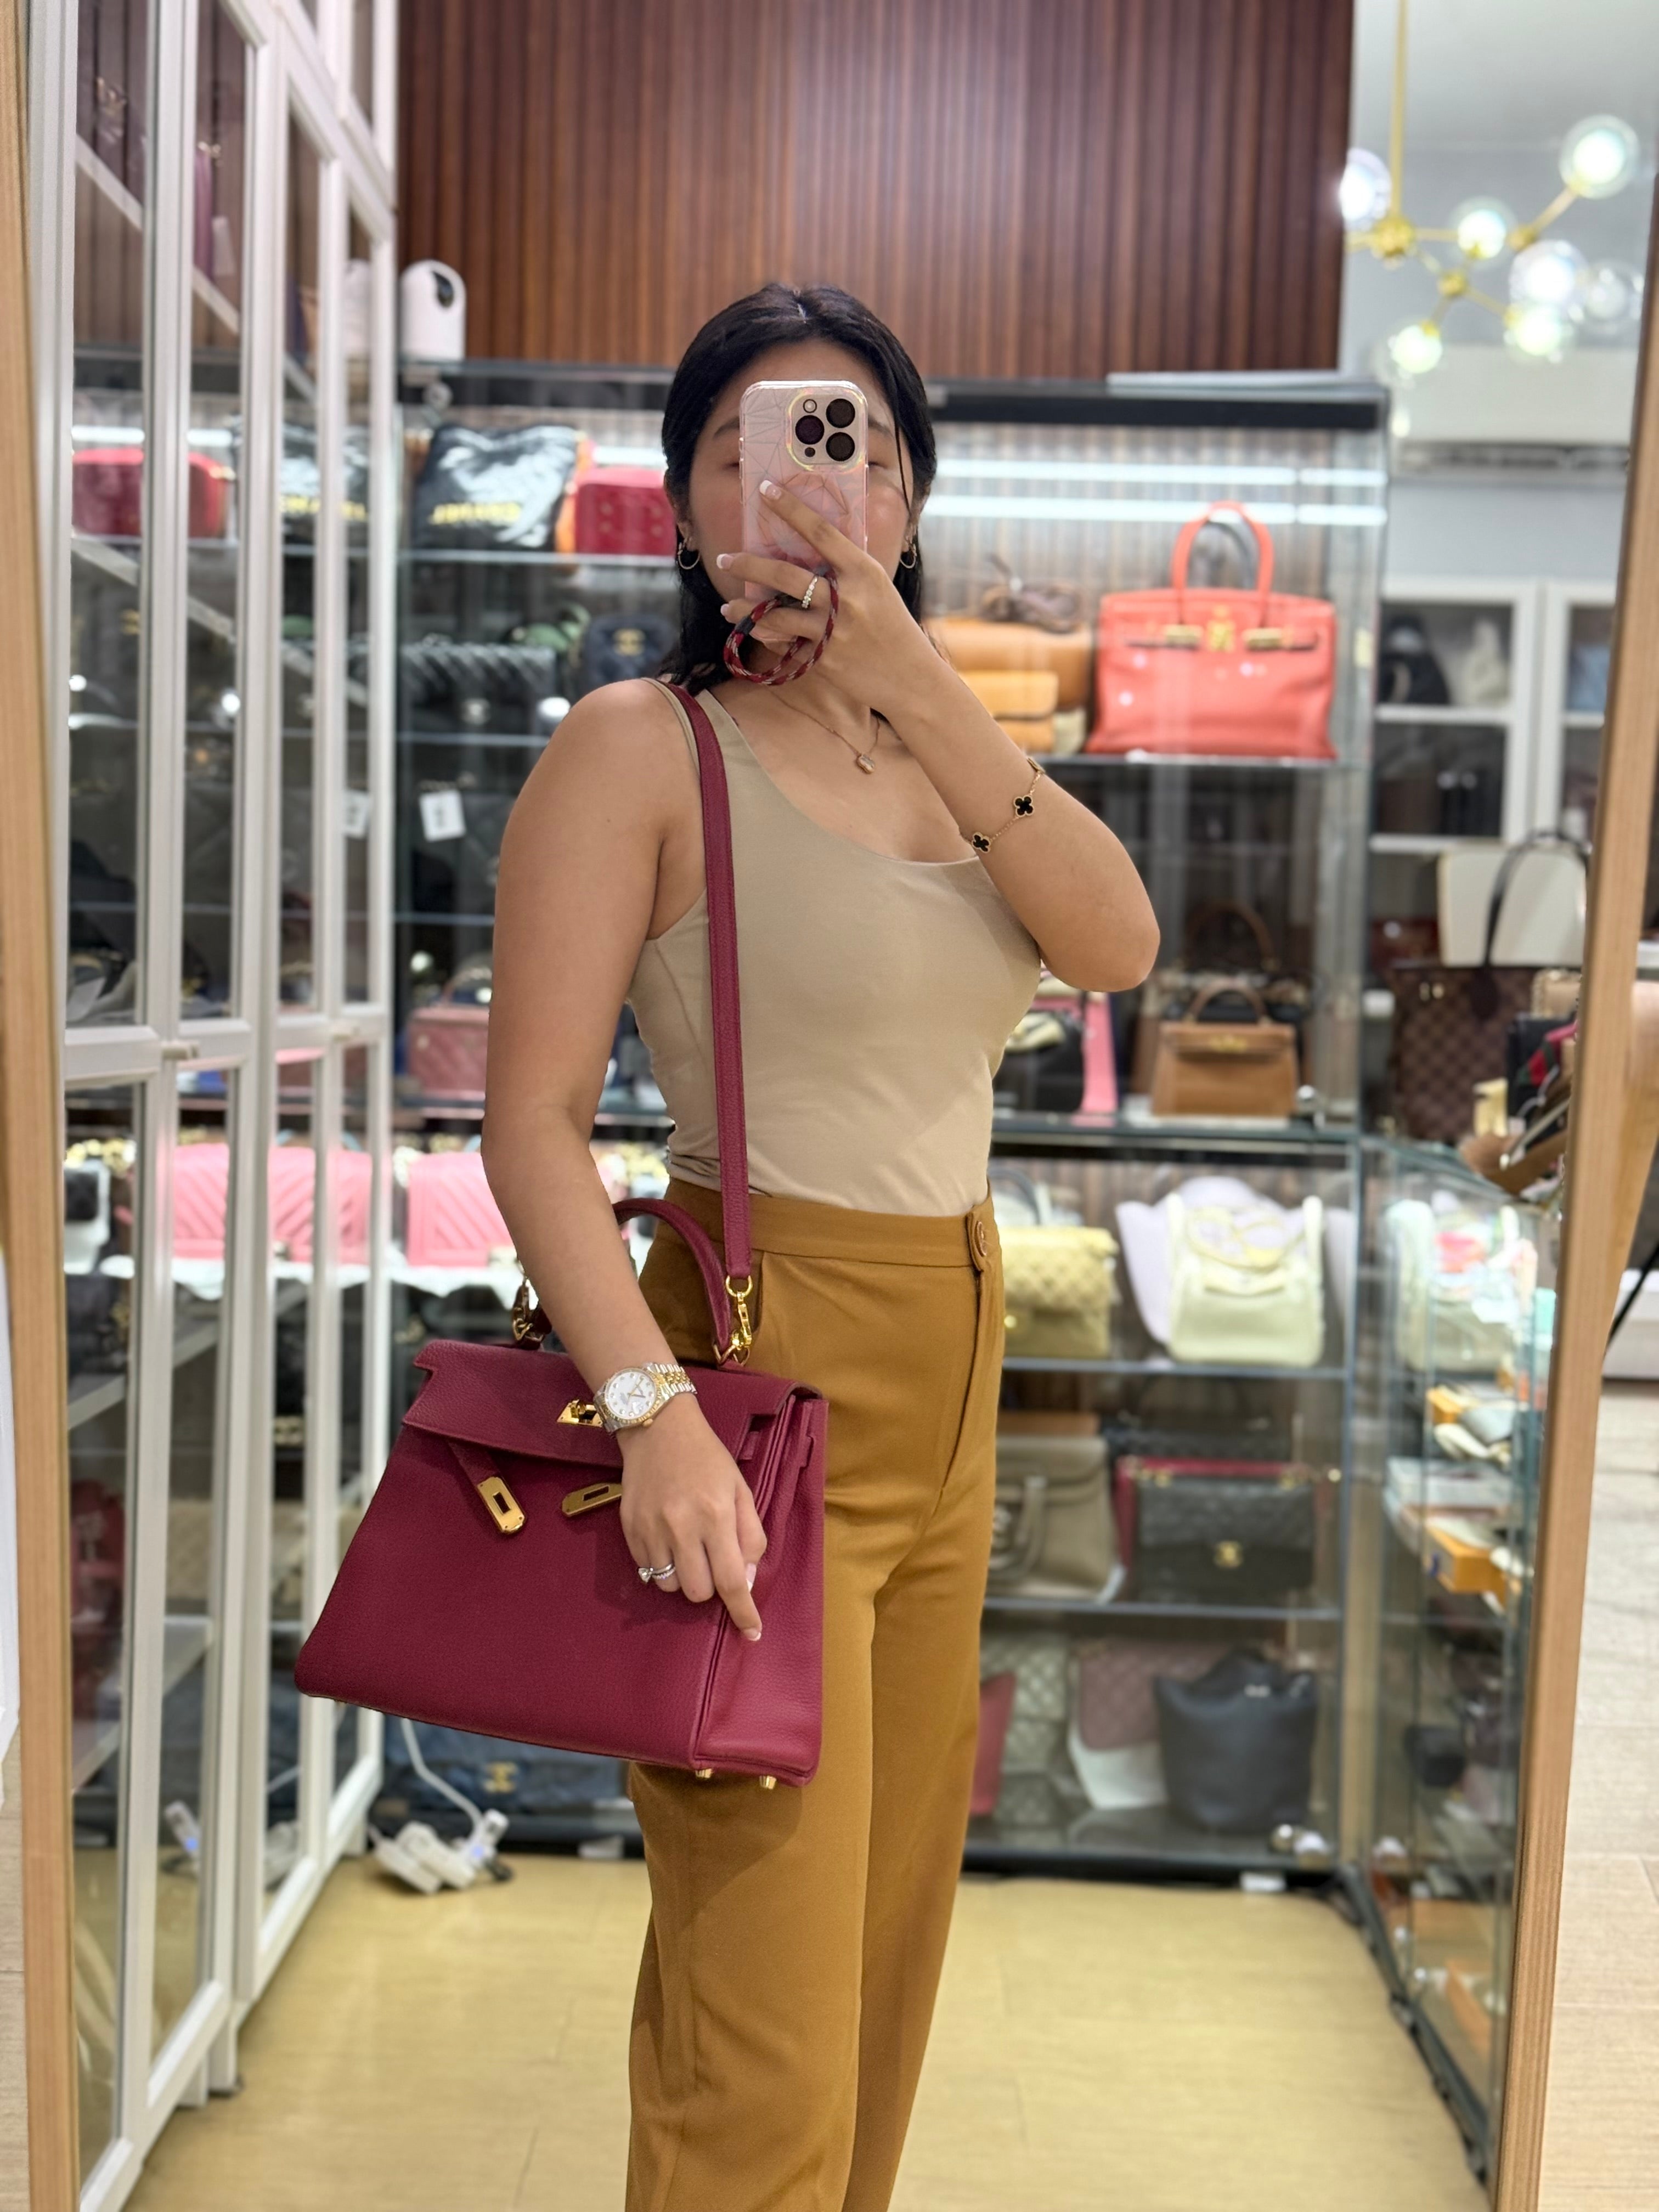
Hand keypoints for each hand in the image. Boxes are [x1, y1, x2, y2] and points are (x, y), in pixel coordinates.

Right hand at [618, 1393, 766, 1638]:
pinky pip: (648, 1571)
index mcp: (716, 1515)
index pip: (731, 1580)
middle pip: (698, 1592)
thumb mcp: (741, 1490)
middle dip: (711, 1587)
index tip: (752, 1633)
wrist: (659, 1428)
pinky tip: (667, 1539)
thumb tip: (747, 1581)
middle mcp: (681, 1526)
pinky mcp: (629, 1529)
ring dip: (685, 1579)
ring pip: (670, 1588)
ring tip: (688, 1549)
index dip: (743, 1611)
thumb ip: (750, 1536)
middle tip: (712, 1559)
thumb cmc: (707, 1460)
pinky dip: (662, 1566)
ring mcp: (651, 1529)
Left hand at [715, 480, 937, 715]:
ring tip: (728, 607)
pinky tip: (753, 632)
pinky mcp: (824, 659)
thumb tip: (812, 545)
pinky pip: (786, 642)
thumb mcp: (877, 588)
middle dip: (749, 565)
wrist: (910, 677)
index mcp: (863, 571)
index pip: (821, 531)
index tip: (765, 490)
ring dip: (746, 610)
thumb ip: (847, 569)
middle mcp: (847, 598)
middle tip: (725, 560)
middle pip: (786, 574)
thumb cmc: (892, 626)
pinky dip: (767, 636)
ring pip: (776, 614)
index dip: (790, 508)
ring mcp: (833, 631)